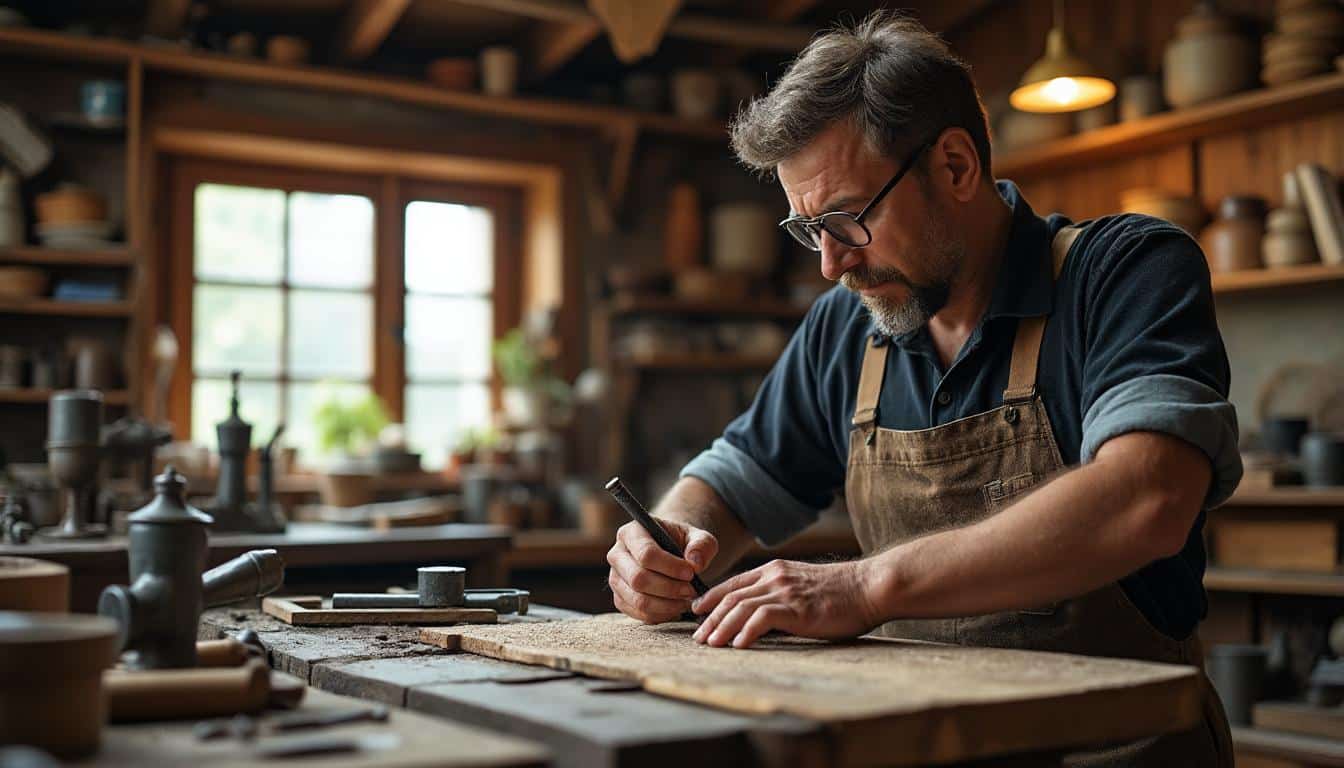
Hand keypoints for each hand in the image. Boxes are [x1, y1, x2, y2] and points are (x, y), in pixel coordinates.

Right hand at [607, 519, 717, 623]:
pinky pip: (638, 613)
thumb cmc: (685, 543)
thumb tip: (695, 564)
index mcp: (632, 532)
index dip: (670, 567)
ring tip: (687, 600)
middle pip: (638, 579)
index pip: (645, 553)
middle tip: (692, 591)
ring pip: (637, 600)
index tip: (691, 573)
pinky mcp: (620, 598)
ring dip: (667, 605)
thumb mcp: (699, 538)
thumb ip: (702, 546)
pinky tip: (676, 607)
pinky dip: (661, 615)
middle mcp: (617, 555)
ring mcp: (616, 578)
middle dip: (669, 589)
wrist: (673, 554)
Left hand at [691, 559, 880, 647]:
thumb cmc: (841, 592)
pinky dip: (747, 631)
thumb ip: (780, 595)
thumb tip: (761, 616)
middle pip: (732, 597)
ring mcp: (785, 591)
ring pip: (741, 607)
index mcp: (775, 570)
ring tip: (710, 644)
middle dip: (711, 618)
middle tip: (698, 637)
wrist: (869, 587)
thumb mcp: (803, 586)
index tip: (696, 611)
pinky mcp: (797, 608)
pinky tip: (738, 645)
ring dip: (722, 627)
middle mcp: (775, 577)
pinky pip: (763, 618)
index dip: (711, 597)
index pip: (734, 583)